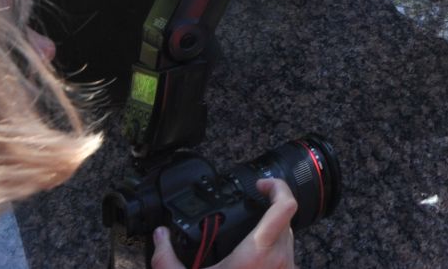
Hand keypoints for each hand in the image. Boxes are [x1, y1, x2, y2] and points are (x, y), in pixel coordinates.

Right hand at [152, 178, 296, 268]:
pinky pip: (286, 260)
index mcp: (258, 252)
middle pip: (286, 221)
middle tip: (250, 211)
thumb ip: (166, 259)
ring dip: (272, 235)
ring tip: (248, 239)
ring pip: (288, 241)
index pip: (286, 206)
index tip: (261, 185)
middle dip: (269, 212)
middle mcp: (280, 260)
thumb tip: (159, 235)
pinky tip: (252, 263)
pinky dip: (273, 255)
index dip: (278, 187)